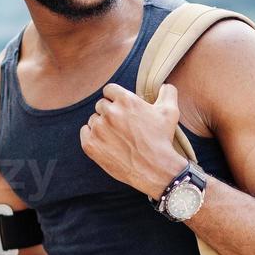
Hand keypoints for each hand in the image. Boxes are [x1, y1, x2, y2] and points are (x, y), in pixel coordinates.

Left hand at [80, 82, 187, 197]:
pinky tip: (105, 142)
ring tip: (117, 137)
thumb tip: (164, 85)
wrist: (155, 169)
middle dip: (110, 112)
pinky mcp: (90, 144)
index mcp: (126, 100)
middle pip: (101, 104)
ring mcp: (98, 129)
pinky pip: (84, 132)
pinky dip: (92, 136)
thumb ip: (167, 92)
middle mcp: (110, 112)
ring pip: (93, 119)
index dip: (115, 98)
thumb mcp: (170, 112)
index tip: (121, 108)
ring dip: (102, 125)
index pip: (109, 90)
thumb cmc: (162, 140)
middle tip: (122, 126)